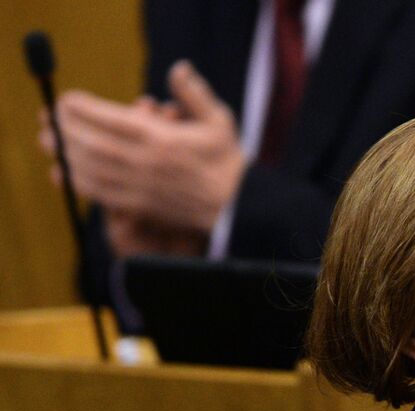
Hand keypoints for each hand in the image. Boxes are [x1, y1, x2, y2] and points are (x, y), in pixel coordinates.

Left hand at [40, 60, 244, 234]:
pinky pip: (100, 193)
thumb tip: (178, 68)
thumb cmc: (227, 160)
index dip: (82, 107)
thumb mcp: (218, 120)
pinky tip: (63, 172)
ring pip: (91, 167)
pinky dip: (77, 181)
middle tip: (47, 118)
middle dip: (65, 128)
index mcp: (161, 138)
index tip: (68, 99)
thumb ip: (195, 94)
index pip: (109, 118)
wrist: (236, 206)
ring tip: (49, 141)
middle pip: (92, 142)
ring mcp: (140, 185)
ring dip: (65, 153)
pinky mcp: (139, 204)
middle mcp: (145, 162)